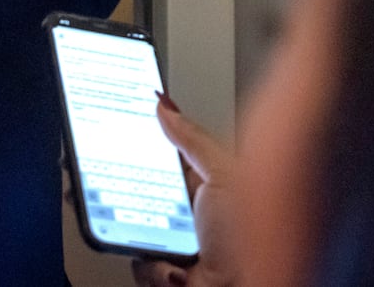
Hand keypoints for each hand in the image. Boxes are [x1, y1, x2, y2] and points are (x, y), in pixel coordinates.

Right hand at [131, 97, 238, 286]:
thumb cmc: (253, 239)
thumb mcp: (225, 176)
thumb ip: (194, 140)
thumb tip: (164, 106)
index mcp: (203, 183)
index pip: (163, 153)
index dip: (141, 142)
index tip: (119, 129)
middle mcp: (185, 211)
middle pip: (139, 187)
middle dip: (125, 186)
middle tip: (121, 184)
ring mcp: (171, 240)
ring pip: (129, 223)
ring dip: (137, 231)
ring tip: (160, 237)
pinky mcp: (161, 267)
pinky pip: (135, 259)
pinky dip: (149, 263)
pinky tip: (172, 264)